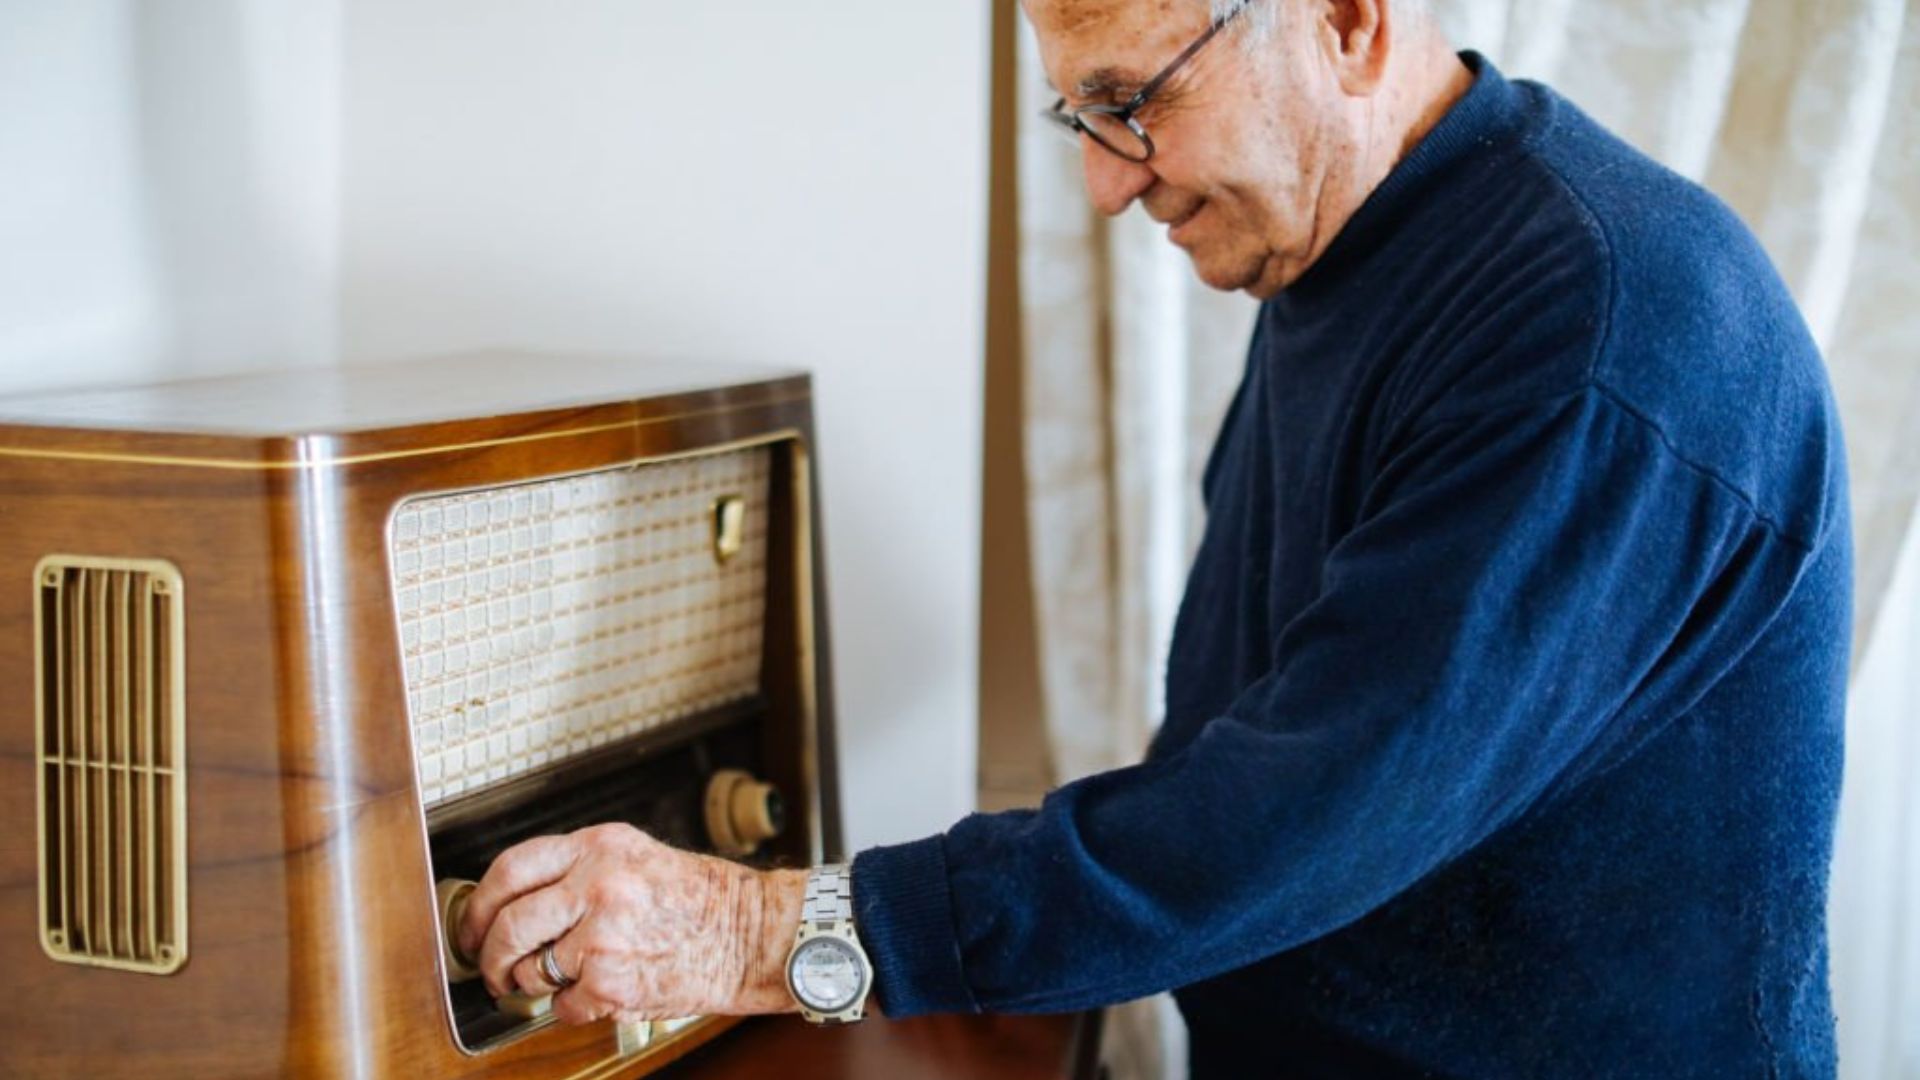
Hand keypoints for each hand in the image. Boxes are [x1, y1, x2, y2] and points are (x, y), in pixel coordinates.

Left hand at [456, 822, 805, 1024]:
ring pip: (531, 969)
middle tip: (495, 969)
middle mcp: (597, 885)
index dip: (479, 905)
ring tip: (561, 980)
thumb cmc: (703, 900)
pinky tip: (598, 993)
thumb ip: (579, 870)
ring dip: (535, 984)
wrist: (753, 934)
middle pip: (509, 924)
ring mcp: (603, 935)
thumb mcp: (637, 858)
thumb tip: (518, 901)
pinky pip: (563, 1005)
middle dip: (492, 956)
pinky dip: (573, 1008)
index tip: (473, 926)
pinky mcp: (612, 981)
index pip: (511, 869)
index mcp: (599, 847)